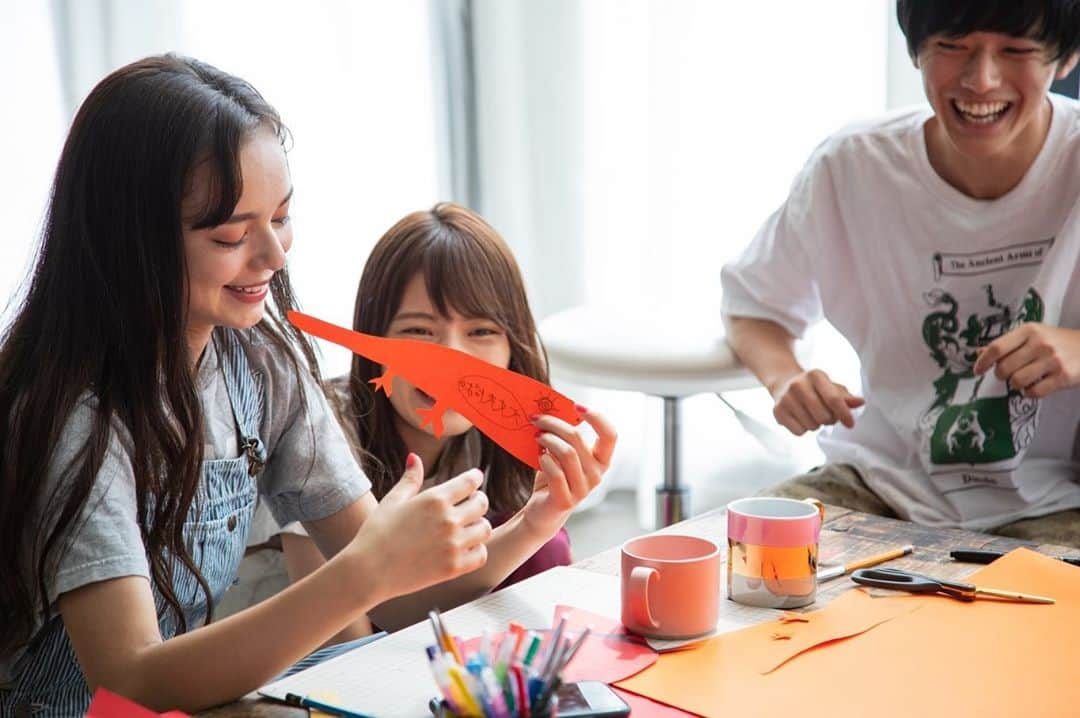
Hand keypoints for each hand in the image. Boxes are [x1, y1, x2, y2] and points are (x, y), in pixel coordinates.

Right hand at [348, 454, 491, 598]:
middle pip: (482, 503)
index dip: (475, 477)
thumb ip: (410, 479)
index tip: (474, 478)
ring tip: (467, 527)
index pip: (470, 482)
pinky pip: (481, 555)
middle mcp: (448, 520)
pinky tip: (465, 548)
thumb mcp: (392, 501)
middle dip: (478, 500)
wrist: (368, 572)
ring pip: (485, 528)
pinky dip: (477, 550)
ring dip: (478, 525)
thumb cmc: (376, 533)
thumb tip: (415, 457)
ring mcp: (453, 545)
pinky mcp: (454, 568)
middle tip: (470, 504)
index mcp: (434, 499)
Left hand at [523, 407, 616, 534]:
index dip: (596, 417)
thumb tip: (551, 409)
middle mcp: (596, 475)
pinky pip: (555, 472)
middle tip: (537, 418)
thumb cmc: (554, 477)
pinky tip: (539, 456)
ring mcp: (583, 489)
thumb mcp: (563, 454)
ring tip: (536, 436)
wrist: (542, 511)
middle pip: (578, 438)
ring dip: (547, 439)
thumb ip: (564, 437)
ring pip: (566, 453)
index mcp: (601, 461)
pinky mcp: (565, 500)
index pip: (610, 435)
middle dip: (554, 424)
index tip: (576, 405)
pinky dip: (544, 460)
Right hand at [769, 369, 863, 435]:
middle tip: (826, 414)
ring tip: (811, 414)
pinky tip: (800, 418)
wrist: (784, 383)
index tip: (850, 424)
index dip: (844, 414)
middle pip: (823, 416)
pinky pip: (799, 432)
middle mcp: (798, 385)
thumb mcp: (831, 387)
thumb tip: (860, 402)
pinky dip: (803, 429)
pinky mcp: (777, 411)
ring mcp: (786, 398)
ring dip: (816, 425)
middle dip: (829, 420)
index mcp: (815, 375)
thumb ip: (846, 397)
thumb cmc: (814, 388)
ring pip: (812, 426)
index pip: (833, 398)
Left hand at [973, 323, 1079, 398]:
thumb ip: (1007, 343)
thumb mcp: (1033, 335)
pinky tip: (1034, 387)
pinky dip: (1029, 393)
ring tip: (1024, 379)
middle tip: (1008, 373)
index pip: (997, 347)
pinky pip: (1034, 392)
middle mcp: (1040, 344)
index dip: (983, 361)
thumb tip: (978, 353)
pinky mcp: (1063, 377)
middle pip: (1004, 368)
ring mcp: (1053, 361)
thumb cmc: (1056, 341)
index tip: (977, 370)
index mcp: (1029, 330)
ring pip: (1017, 381)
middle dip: (1001, 375)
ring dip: (1016, 384)